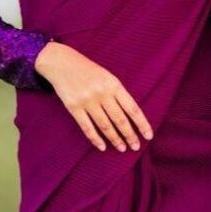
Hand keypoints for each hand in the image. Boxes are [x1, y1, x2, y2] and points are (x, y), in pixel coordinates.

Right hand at [34, 41, 153, 152]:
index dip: (142, 124)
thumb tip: (131, 116)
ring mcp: (87, 101)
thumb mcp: (107, 76)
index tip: (148, 136)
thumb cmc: (89, 71)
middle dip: (129, 135)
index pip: (132, 108)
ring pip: (105, 125)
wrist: (62, 63)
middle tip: (136, 147)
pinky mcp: (73, 107)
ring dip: (115, 139)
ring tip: (122, 148)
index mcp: (113, 84)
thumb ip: (118, 93)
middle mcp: (102, 93)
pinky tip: (102, 147)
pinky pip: (87, 127)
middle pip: (120, 119)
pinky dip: (95, 139)